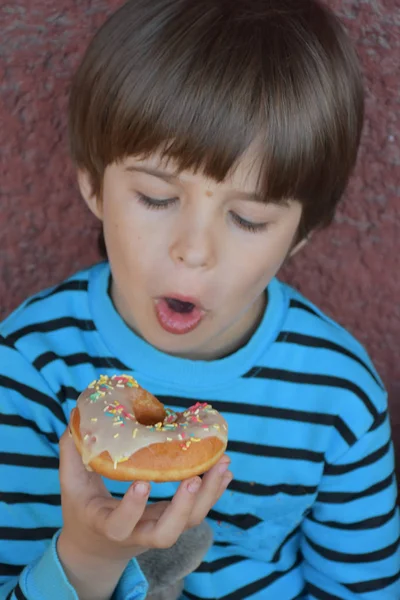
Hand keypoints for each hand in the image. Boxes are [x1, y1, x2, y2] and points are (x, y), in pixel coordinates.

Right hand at [57, 417, 231, 598]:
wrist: (96, 547)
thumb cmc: (82, 511)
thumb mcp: (70, 486)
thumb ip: (71, 455)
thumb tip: (75, 419)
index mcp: (108, 526)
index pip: (121, 526)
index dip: (133, 508)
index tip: (142, 482)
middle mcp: (138, 534)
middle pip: (166, 534)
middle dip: (183, 508)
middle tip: (194, 478)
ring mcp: (158, 529)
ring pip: (190, 523)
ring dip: (209, 495)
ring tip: (222, 463)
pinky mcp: (173, 521)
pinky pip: (198, 511)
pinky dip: (214, 491)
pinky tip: (225, 470)